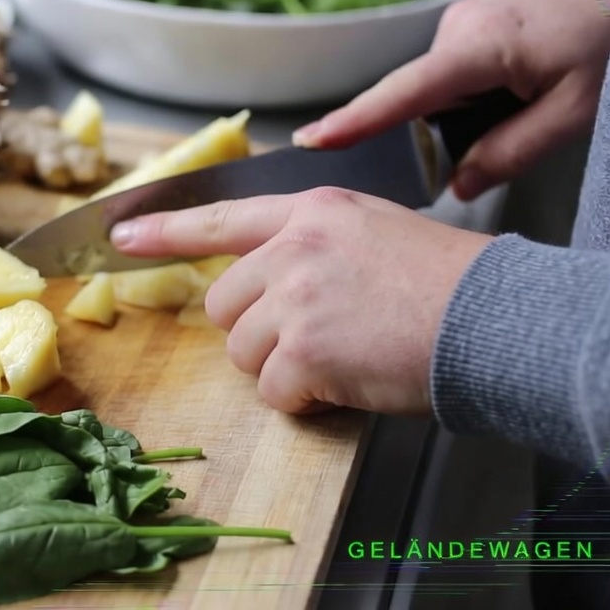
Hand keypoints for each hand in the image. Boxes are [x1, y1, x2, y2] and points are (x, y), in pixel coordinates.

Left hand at [110, 187, 493, 415]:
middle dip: (257, 332)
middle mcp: (293, 249)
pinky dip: (304, 399)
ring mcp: (295, 298)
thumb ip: (312, 244)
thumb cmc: (444, 283)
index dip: (163, 231)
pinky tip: (347, 380)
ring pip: (243, 352)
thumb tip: (267, 283)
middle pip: (225, 305)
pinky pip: (272, 390)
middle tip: (318, 337)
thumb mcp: (372, 231)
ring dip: (282, 368)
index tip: (118, 233)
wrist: (491, 319)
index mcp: (310, 211)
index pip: (220, 218)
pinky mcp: (304, 350)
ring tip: (344, 355)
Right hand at [292, 0, 609, 200]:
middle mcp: (455, 30)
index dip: (353, 121)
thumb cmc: (605, 35)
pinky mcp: (469, 26)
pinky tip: (520, 87)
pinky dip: (475, 94)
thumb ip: (510, 153)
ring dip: (469, 110)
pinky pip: (453, 74)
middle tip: (507, 128)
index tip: (311, 140)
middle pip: (418, 99)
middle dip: (443, 130)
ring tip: (529, 98)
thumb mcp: (571, 111)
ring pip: (439, 90)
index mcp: (476, 47)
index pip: (401, 93)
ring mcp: (459, 24)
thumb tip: (460, 186)